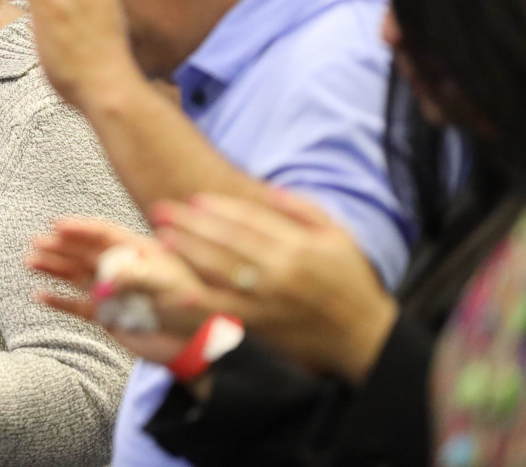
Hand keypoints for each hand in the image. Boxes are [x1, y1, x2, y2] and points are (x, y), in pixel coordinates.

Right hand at [30, 218, 211, 364]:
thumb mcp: (166, 285)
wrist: (194, 343)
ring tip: (30, 261)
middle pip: (83, 252)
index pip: (104, 234)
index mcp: (137, 251)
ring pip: (75, 275)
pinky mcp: (105, 315)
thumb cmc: (188, 307)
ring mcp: (110, 290)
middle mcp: (119, 267)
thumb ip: (134, 277)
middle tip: (37, 242)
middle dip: (60, 246)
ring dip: (53, 268)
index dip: (81, 228)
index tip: (57, 225)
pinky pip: (76, 306)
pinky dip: (58, 301)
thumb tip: (102, 280)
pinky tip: (39, 296)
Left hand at [153, 192, 396, 383]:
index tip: (193, 199)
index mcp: (299, 246)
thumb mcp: (337, 235)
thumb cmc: (350, 281)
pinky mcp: (263, 325)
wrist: (363, 336)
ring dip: (189, 253)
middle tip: (161, 210)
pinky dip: (201, 303)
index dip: (219, 208)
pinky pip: (226, 312)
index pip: (250, 220)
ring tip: (163, 237)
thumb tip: (266, 189)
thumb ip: (302, 209)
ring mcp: (269, 300)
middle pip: (227, 241)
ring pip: (221, 272)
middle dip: (191, 224)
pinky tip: (177, 292)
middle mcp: (281, 271)